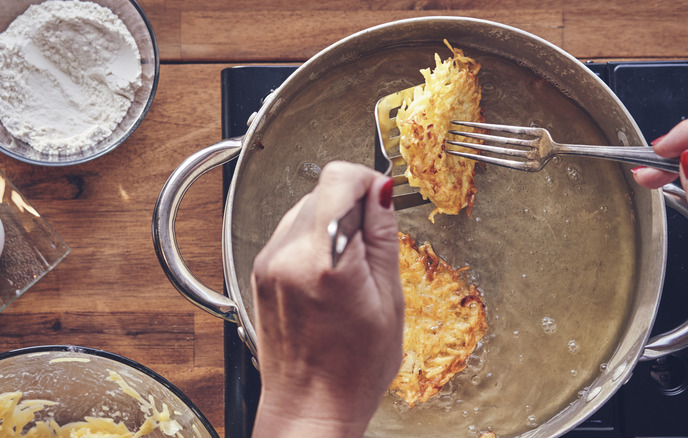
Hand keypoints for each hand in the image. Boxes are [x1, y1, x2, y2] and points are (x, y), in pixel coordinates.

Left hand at [251, 161, 403, 436]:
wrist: (309, 406)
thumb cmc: (352, 370)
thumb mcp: (389, 301)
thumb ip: (383, 237)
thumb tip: (382, 191)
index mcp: (326, 261)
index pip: (339, 178)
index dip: (366, 181)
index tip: (380, 199)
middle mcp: (288, 254)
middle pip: (322, 189)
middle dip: (352, 206)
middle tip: (371, 246)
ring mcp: (269, 261)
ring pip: (305, 207)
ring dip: (332, 221)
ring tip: (349, 267)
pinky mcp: (260, 269)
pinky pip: (290, 231)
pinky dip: (314, 238)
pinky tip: (329, 274)